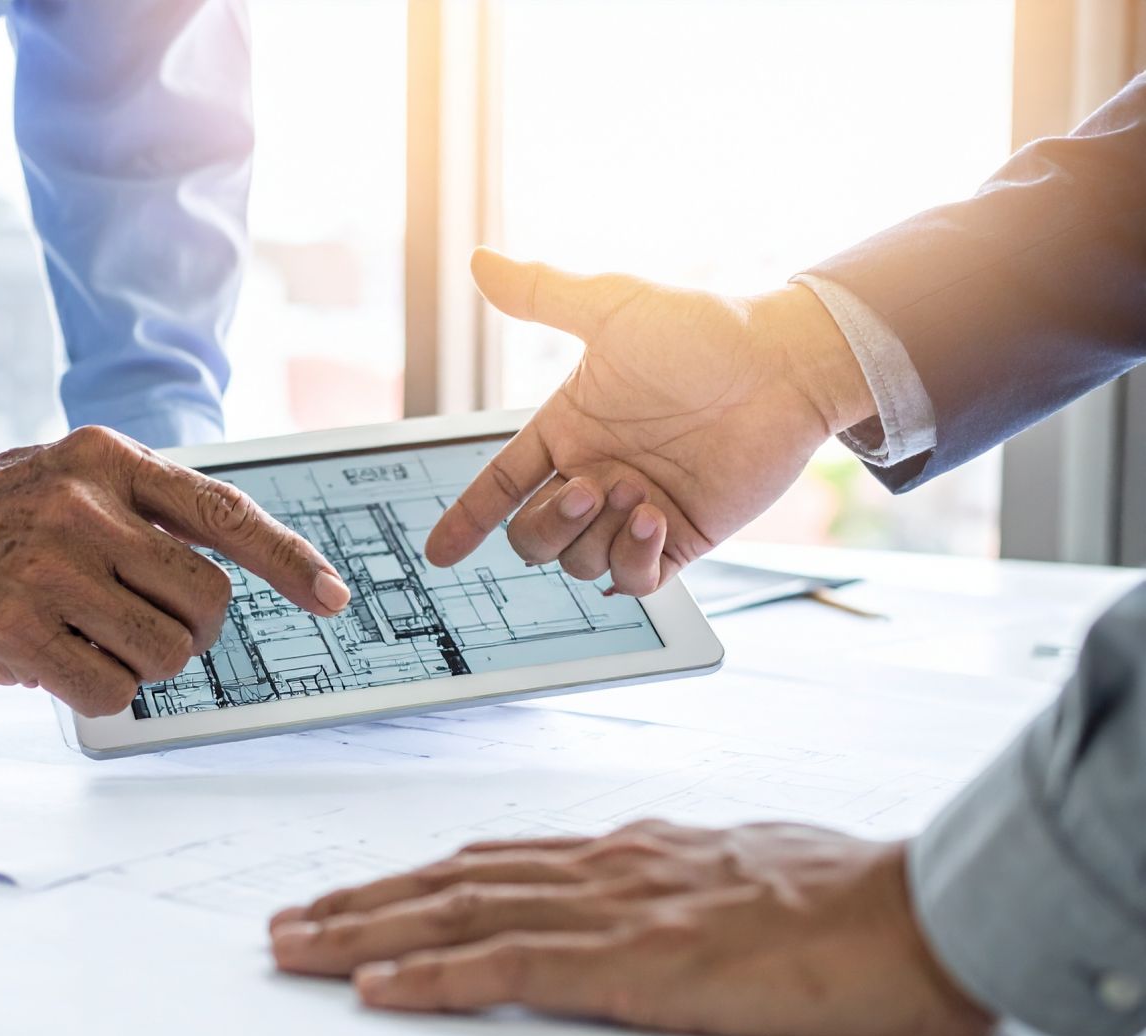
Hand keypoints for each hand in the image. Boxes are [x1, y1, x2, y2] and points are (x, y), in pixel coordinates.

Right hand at [0, 426, 350, 715]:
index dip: (289, 561)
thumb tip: (234, 561)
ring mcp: (52, 570)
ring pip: (167, 652)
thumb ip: (144, 507)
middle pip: (207, 602)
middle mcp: (87, 508)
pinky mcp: (19, 631)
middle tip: (146, 626)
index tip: (330, 596)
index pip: (227, 513)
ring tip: (89, 634)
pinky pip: (112, 689)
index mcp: (109, 460)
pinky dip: (100, 689)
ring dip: (143, 662)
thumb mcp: (68, 474)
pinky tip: (57, 656)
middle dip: (192, 631)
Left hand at [270, 820, 992, 1035]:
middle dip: (364, 901)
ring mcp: (611, 909)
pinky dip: (432, 974)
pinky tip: (379, 985)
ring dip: (368, 932)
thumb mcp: (740, 880)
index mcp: (629, 853)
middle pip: (454, 878)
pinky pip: (507, 966)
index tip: (363, 893)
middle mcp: (603, 866)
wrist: (913, 913)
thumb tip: (638, 902)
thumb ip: (674, 885)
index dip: (418, 878)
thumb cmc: (845, 902)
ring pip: (458, 912)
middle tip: (292, 920)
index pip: (496, 860)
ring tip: (298, 948)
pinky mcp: (630, 962)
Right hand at [426, 249, 878, 593]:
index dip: (468, 518)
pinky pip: (633, 583)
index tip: (441, 552)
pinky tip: (654, 521)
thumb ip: (540, 293)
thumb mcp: (612, 306)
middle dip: (546, 526)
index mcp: (568, 431)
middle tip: (589, 487)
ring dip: (596, 536)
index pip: (500, 485)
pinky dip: (632, 562)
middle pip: (533, 537)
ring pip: (577, 564)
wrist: (785, 365)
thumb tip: (480, 261)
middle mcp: (595, 476)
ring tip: (640, 493)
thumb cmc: (704, 331)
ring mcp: (635, 511)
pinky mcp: (679, 539)